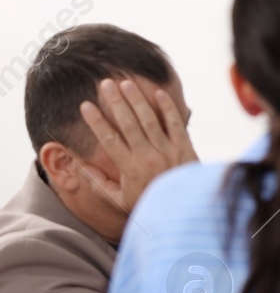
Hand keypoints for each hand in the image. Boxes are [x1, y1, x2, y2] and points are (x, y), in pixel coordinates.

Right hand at [77, 78, 197, 213]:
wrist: (184, 209)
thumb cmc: (148, 202)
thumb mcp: (119, 200)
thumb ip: (99, 184)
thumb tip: (81, 166)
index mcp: (130, 167)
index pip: (109, 139)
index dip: (96, 121)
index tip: (85, 105)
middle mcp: (148, 156)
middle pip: (128, 124)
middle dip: (115, 102)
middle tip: (105, 84)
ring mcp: (168, 150)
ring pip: (150, 120)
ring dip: (138, 100)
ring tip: (126, 83)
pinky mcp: (185, 147)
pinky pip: (176, 123)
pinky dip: (167, 108)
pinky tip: (158, 92)